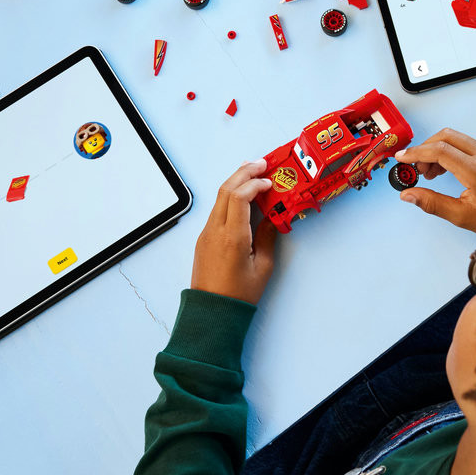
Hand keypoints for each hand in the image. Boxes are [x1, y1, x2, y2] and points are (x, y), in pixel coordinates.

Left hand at [191, 160, 277, 304]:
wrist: (211, 313)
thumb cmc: (239, 295)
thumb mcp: (263, 267)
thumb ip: (267, 237)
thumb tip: (272, 217)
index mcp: (232, 237)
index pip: (239, 197)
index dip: (254, 184)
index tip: (269, 182)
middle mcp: (216, 230)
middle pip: (226, 189)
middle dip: (244, 172)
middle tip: (261, 163)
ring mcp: (206, 233)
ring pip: (219, 197)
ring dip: (235, 181)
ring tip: (251, 171)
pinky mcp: (203, 237)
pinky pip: (217, 208)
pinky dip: (229, 195)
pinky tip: (240, 193)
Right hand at [394, 128, 475, 236]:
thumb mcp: (461, 216)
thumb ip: (432, 203)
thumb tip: (407, 195)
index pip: (440, 151)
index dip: (416, 153)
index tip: (401, 158)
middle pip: (445, 136)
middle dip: (424, 148)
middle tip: (415, 168)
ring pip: (453, 137)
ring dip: (435, 149)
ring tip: (428, 172)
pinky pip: (462, 143)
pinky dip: (447, 151)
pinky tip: (442, 168)